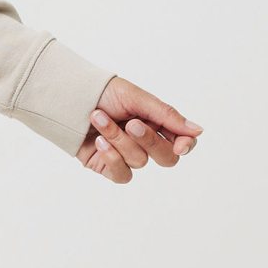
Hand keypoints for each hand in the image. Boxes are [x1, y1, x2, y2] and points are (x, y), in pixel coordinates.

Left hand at [77, 79, 201, 184]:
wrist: (69, 98)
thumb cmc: (104, 93)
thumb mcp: (137, 98)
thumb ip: (167, 116)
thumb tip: (198, 131)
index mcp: (157, 123)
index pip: (182, 142)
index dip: (186, 145)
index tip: (181, 144)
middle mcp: (145, 142)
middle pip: (166, 158)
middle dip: (148, 140)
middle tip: (131, 123)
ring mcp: (128, 156)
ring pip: (139, 161)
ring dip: (118, 139)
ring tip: (99, 118)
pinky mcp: (109, 167)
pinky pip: (122, 174)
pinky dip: (111, 157)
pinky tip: (99, 141)